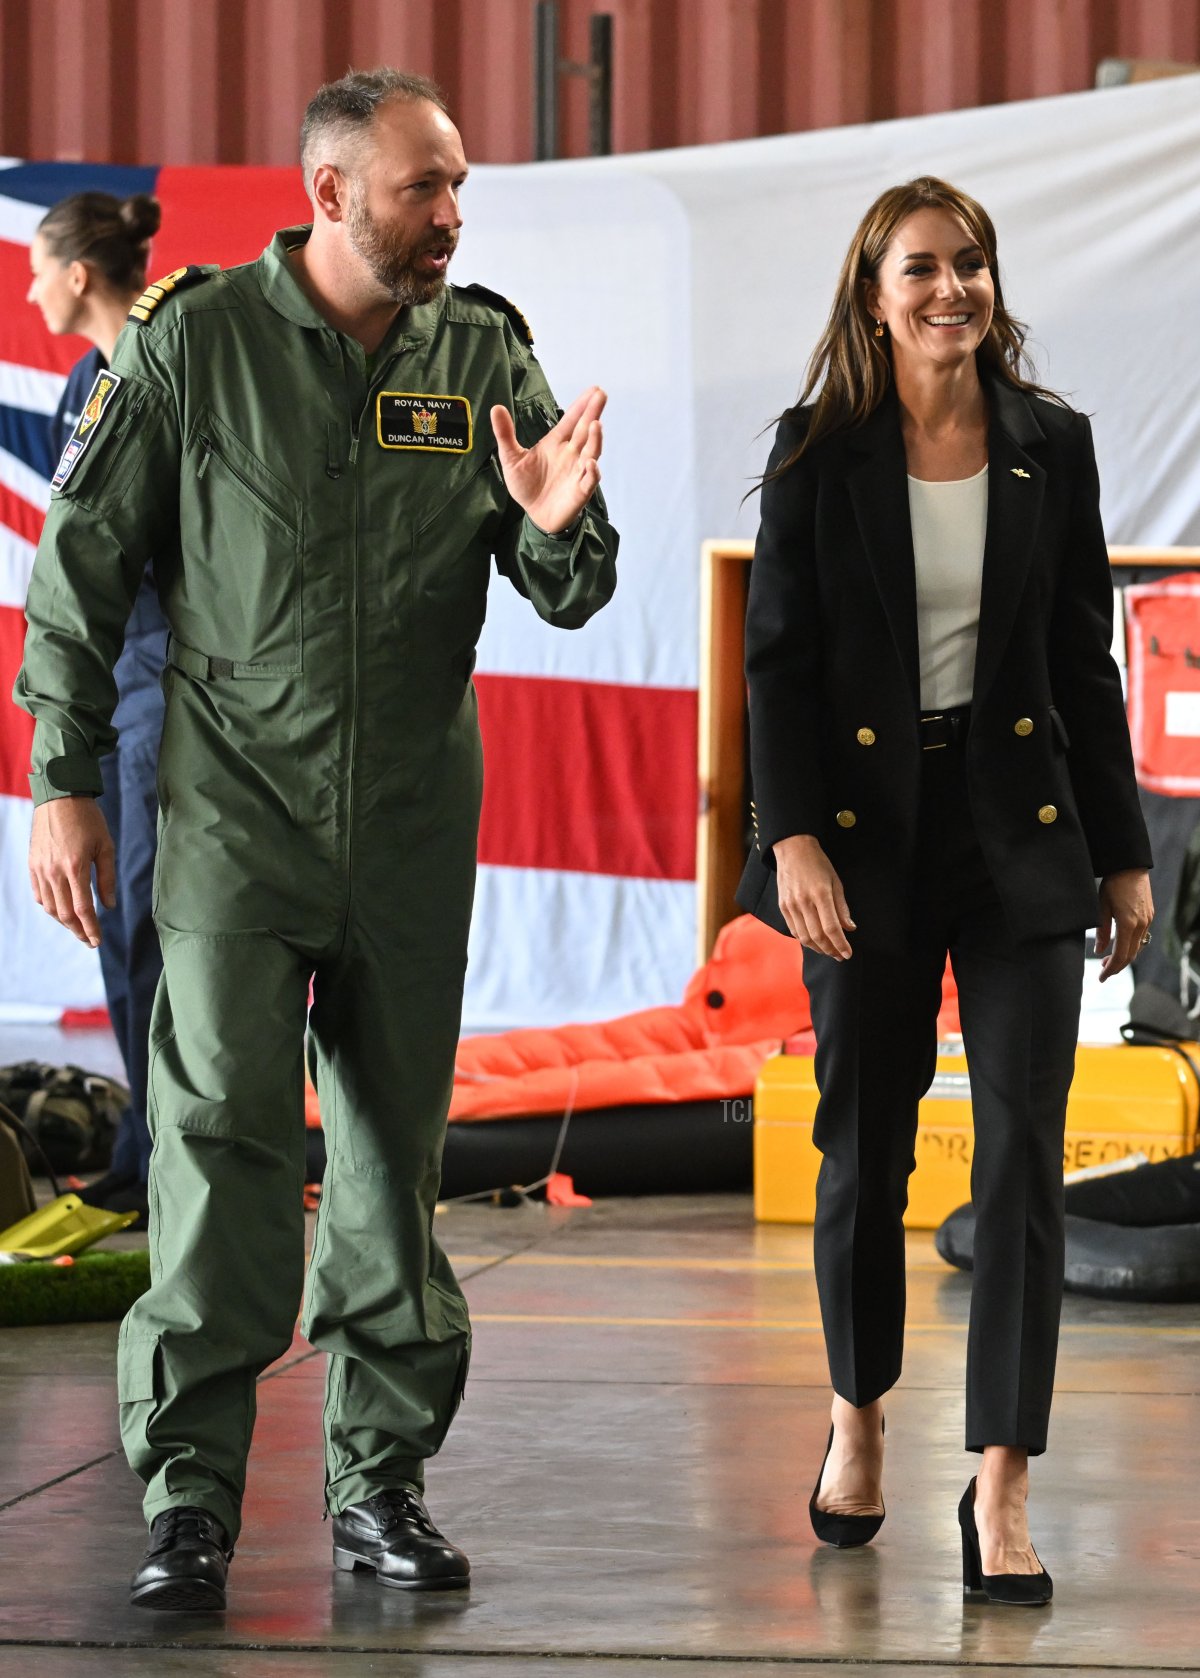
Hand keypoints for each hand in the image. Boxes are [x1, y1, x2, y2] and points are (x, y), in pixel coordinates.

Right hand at [29, 797, 115, 947]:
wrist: (59, 798)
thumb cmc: (88, 820)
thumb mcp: (105, 847)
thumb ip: (106, 878)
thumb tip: (108, 906)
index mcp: (76, 868)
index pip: (83, 909)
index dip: (91, 928)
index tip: (97, 941)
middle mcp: (54, 872)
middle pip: (65, 914)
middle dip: (78, 931)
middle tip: (89, 940)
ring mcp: (40, 869)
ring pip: (51, 907)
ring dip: (64, 922)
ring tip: (78, 927)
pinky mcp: (32, 865)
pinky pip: (39, 895)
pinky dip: (50, 907)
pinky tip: (61, 910)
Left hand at [490, 386, 604, 535]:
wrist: (535, 515)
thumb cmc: (527, 486)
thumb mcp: (511, 458)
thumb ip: (505, 434)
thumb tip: (496, 408)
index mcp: (556, 443)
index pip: (571, 420)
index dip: (581, 405)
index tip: (593, 390)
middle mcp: (571, 454)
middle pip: (585, 430)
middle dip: (593, 413)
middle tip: (600, 395)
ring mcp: (578, 471)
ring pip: (591, 451)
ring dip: (595, 438)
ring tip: (596, 424)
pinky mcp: (580, 491)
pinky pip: (589, 480)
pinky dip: (591, 472)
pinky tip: (590, 463)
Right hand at [773, 834, 855, 959]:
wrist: (792, 849)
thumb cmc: (818, 863)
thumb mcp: (836, 881)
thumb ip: (842, 907)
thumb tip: (849, 928)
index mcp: (820, 894)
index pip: (831, 928)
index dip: (840, 945)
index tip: (848, 954)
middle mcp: (804, 902)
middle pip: (817, 937)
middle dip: (831, 950)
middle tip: (840, 955)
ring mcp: (791, 905)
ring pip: (804, 937)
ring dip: (818, 948)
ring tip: (828, 951)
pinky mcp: (783, 906)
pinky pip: (794, 930)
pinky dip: (805, 940)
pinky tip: (814, 941)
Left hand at [1095, 867, 1152, 981]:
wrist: (1129, 866)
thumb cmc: (1112, 884)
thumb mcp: (1101, 907)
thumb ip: (1101, 931)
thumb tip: (1099, 950)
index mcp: (1128, 924)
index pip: (1120, 956)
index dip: (1110, 969)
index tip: (1101, 977)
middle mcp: (1141, 925)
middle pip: (1131, 955)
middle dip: (1116, 966)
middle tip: (1103, 972)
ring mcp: (1147, 920)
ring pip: (1137, 947)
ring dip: (1124, 956)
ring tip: (1108, 960)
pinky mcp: (1149, 915)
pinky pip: (1141, 938)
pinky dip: (1130, 946)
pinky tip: (1120, 945)